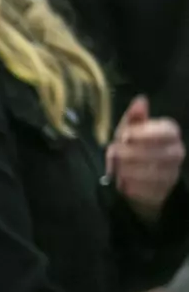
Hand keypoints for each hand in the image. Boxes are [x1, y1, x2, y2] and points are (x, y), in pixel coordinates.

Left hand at [110, 96, 184, 221]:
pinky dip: (129, 186)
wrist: (137, 179)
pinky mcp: (163, 191)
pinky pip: (145, 190)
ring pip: (150, 173)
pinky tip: (122, 182)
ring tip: (117, 168)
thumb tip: (140, 100)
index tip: (125, 136)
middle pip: (156, 153)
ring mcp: (172, 173)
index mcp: (170, 133)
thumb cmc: (133, 148)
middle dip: (129, 154)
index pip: (166, 131)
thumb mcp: (129, 130)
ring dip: (127, 170)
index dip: (144, 133)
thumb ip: (134, 117)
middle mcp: (176, 152)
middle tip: (114, 153)